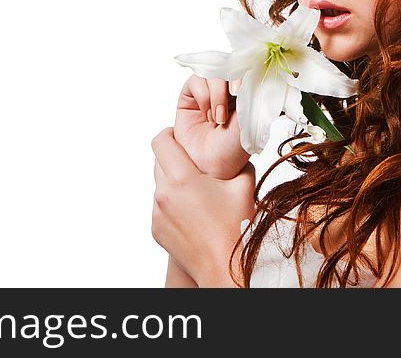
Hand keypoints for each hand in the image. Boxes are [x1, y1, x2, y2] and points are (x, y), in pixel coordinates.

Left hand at [151, 126, 254, 286]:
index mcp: (182, 179)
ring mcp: (157, 214)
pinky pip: (160, 207)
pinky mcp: (156, 230)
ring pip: (159, 185)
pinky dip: (172, 204)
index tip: (179, 136)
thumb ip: (238, 162)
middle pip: (158, 162)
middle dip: (174, 159)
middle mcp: (163, 195)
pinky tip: (194, 213)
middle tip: (194, 164)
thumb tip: (238, 150)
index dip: (169, 134)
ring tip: (197, 193)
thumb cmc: (237, 228)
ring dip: (174, 183)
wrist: (226, 267)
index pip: (161, 142)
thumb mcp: (244, 186)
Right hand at [173, 75, 248, 179]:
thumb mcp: (249, 119)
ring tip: (218, 118)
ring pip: (212, 73)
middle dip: (231, 82)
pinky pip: (196, 81)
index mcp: (246, 93)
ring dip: (217, 95)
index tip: (245, 89)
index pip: (246, 69)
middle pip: (228, 66)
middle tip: (235, 97)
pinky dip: (204, 96)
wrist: (210, 166)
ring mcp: (208, 92)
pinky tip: (207, 115)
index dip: (245, 72)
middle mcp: (227, 90)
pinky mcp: (189, 96)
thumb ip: (251, 93)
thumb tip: (252, 71)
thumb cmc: (233, 149)